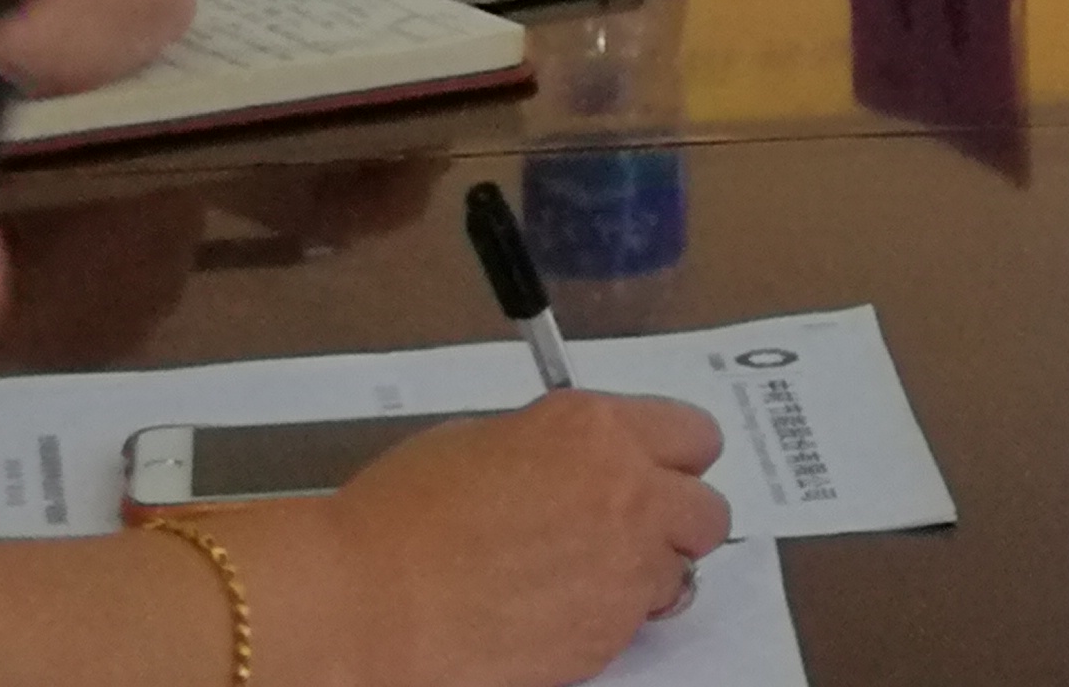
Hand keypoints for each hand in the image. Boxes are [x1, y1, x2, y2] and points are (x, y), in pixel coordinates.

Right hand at [298, 392, 731, 686]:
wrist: (361, 606)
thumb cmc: (399, 517)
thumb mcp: (485, 441)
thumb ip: (558, 446)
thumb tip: (581, 461)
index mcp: (596, 430)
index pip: (693, 434)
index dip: (672, 456)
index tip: (653, 469)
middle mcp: (628, 493)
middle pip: (707, 510)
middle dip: (676, 518)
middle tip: (630, 528)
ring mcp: (623, 571)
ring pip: (681, 572)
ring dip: (647, 572)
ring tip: (585, 577)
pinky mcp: (605, 638)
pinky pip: (636, 624)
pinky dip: (609, 618)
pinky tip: (555, 612)